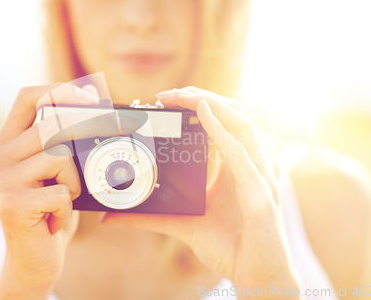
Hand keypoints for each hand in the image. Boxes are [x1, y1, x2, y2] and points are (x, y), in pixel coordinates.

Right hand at [0, 83, 99, 299]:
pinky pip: (61, 192)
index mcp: (7, 143)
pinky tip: (53, 220)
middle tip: (91, 165)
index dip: (60, 91)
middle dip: (83, 141)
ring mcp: (0, 180)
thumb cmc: (52, 207)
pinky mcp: (11, 204)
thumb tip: (94, 99)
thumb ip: (66, 137)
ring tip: (61, 200)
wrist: (36, 257)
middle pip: (52, 126)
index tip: (90, 99)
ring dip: (74, 183)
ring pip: (60, 158)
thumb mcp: (60, 168)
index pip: (27, 97)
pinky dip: (67, 208)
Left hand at [101, 87, 301, 296]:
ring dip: (210, 104)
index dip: (199, 103)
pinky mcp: (260, 195)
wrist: (257, 277)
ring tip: (182, 96)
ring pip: (240, 124)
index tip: (166, 99)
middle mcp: (253, 164)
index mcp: (239, 165)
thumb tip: (110, 216)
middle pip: (232, 114)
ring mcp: (260, 175)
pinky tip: (205, 116)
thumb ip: (151, 216)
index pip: (224, 121)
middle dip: (201, 96)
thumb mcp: (184, 224)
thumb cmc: (229, 247)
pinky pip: (242, 155)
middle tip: (168, 93)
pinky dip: (223, 131)